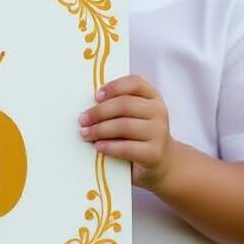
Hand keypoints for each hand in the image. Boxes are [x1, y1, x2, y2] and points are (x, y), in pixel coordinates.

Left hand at [79, 74, 175, 189]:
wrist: (161, 160)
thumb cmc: (137, 132)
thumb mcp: (131, 114)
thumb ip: (116, 104)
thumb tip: (87, 102)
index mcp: (152, 96)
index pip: (135, 82)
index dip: (114, 87)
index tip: (96, 96)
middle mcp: (159, 111)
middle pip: (125, 105)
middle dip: (99, 112)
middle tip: (82, 120)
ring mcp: (159, 132)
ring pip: (124, 126)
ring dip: (100, 129)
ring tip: (85, 133)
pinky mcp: (155, 153)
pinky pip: (128, 148)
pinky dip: (109, 146)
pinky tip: (98, 146)